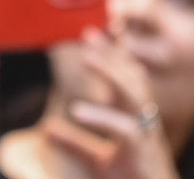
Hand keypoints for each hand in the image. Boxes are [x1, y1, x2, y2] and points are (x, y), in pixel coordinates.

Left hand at [46, 28, 178, 178]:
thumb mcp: (97, 160)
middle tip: (88, 34)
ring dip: (111, 72)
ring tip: (86, 57)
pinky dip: (102, 117)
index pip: (125, 76)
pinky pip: (126, 128)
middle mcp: (143, 119)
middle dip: (112, 52)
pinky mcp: (144, 151)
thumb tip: (46, 129)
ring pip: (134, 93)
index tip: (89, 33)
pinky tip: (77, 111)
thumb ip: (74, 143)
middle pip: (132, 76)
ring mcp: (147, 133)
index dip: (110, 53)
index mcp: (133, 117)